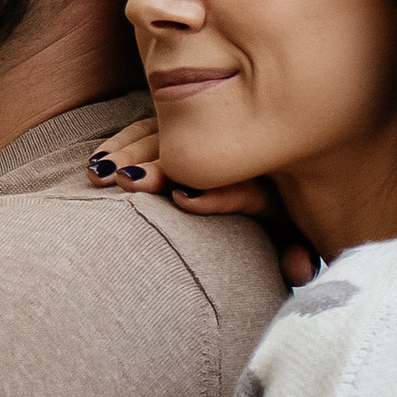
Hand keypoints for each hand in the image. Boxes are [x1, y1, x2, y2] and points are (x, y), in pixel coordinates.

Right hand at [86, 115, 321, 285]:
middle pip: (195, 154)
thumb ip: (298, 254)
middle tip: (130, 181)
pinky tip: (95, 163)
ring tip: (102, 173)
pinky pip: (147, 130)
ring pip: (163, 136)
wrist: (285, 165)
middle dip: (162, 165)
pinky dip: (121, 145)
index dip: (217, 192)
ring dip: (130, 155)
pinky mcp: (179, 127)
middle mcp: (231, 146)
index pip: (243, 184)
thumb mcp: (293, 235)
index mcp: (267, 174)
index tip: (184, 198)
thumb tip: (300, 269)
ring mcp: (202, 132)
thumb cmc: (287, 211)